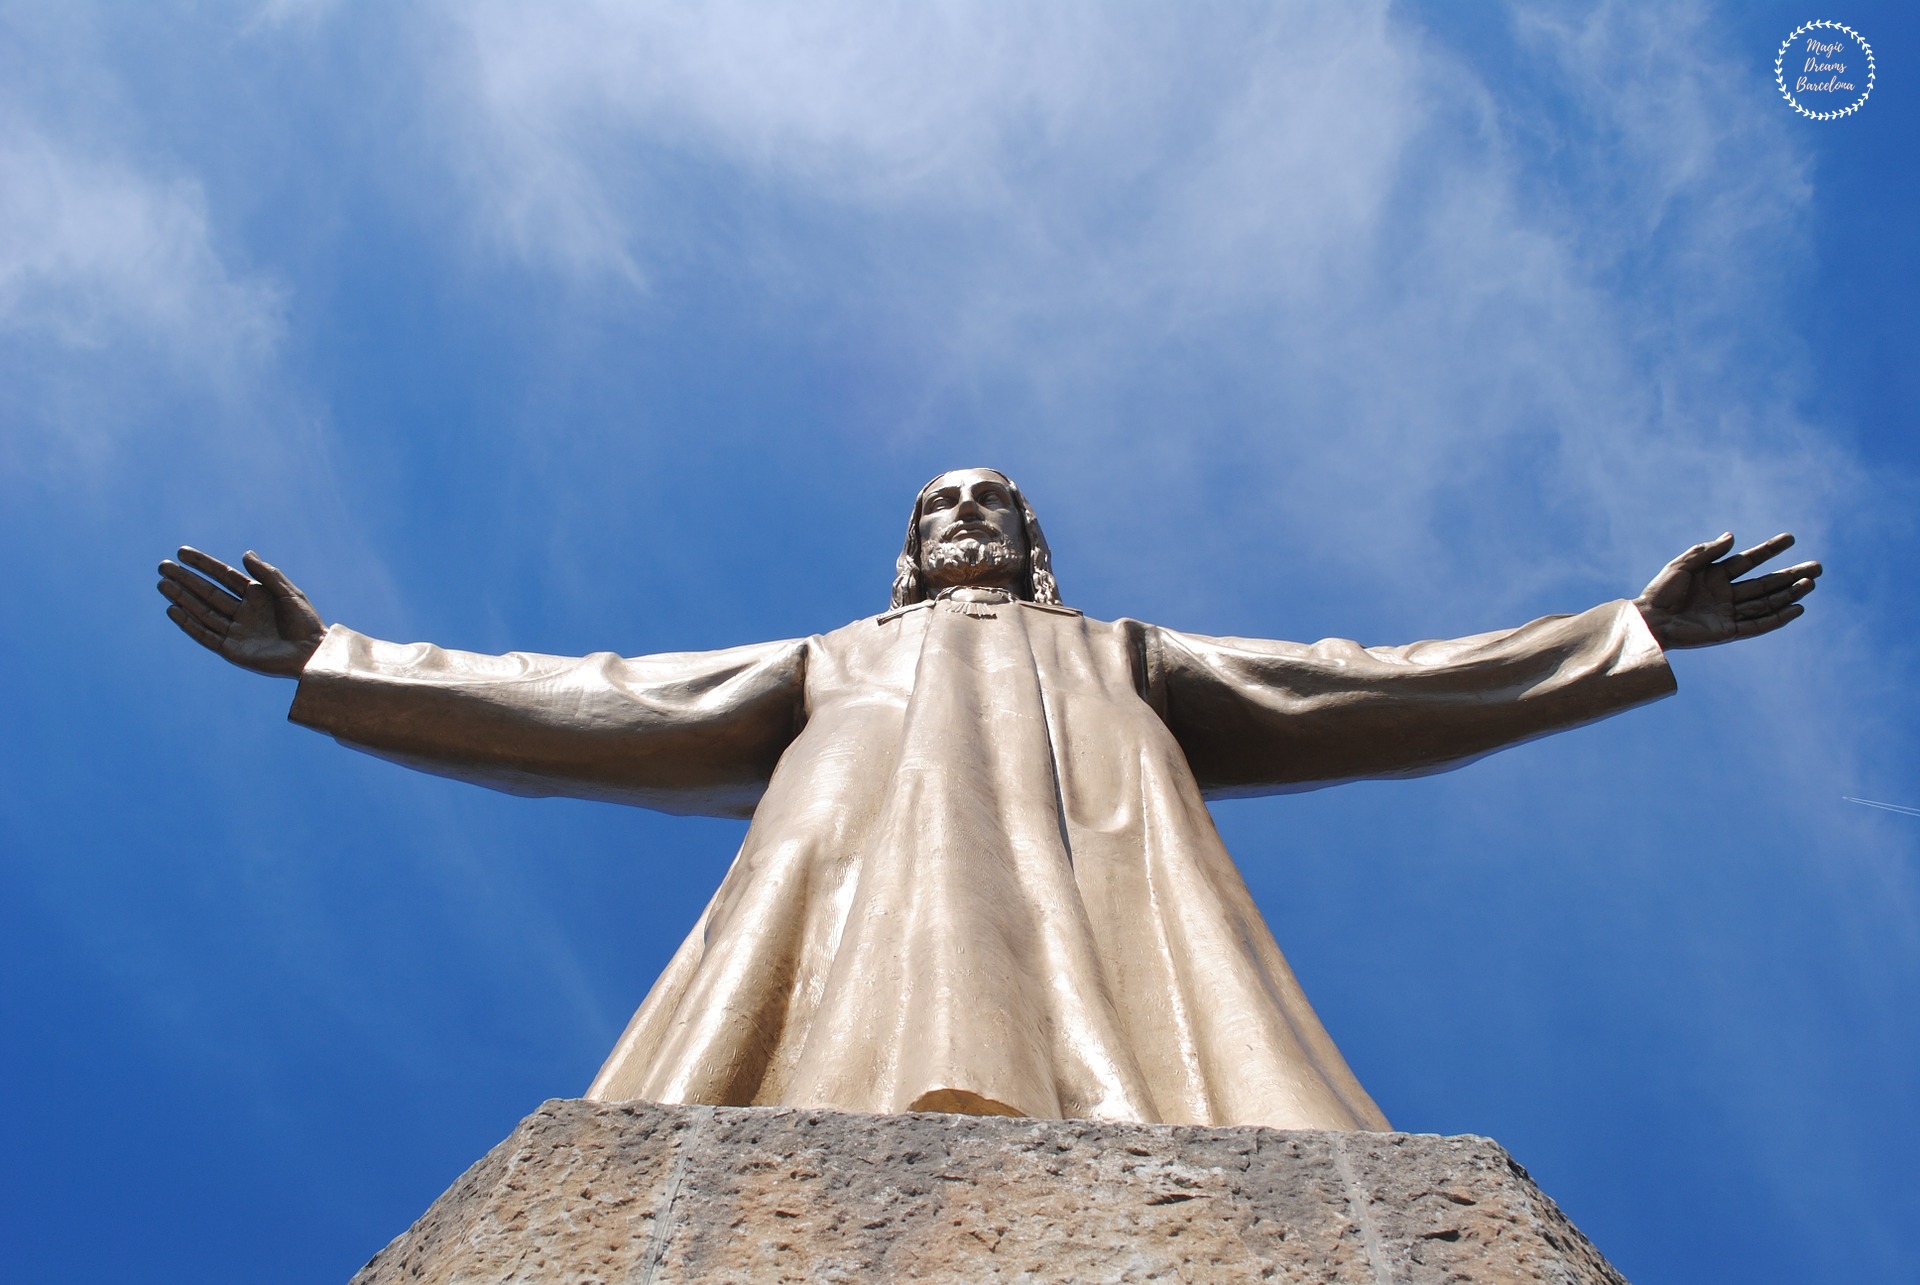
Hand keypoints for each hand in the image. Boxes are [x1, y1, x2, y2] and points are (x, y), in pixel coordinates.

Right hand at [157, 547, 326, 676]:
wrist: (311, 654)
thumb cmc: (305, 622)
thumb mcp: (289, 593)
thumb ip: (267, 574)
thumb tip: (244, 554)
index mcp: (256, 595)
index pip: (223, 575)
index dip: (203, 564)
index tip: (181, 552)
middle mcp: (242, 611)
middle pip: (208, 592)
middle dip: (185, 580)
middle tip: (163, 567)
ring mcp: (235, 630)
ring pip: (202, 611)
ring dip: (182, 598)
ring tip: (162, 585)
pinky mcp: (231, 650)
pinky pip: (205, 634)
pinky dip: (189, 623)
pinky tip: (173, 609)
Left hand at [1633, 532, 1820, 649]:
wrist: (1649, 620)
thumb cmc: (1660, 591)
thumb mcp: (1682, 564)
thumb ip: (1708, 551)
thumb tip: (1733, 536)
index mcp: (1715, 575)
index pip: (1749, 560)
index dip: (1769, 550)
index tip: (1791, 538)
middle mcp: (1726, 594)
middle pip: (1766, 583)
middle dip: (1791, 575)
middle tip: (1818, 567)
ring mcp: (1729, 613)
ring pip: (1767, 602)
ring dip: (1790, 594)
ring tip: (1812, 583)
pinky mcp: (1728, 631)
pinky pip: (1758, 625)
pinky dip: (1778, 618)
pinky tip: (1798, 608)